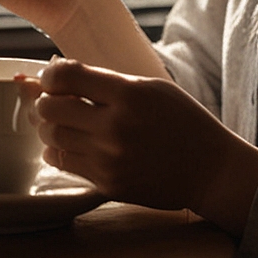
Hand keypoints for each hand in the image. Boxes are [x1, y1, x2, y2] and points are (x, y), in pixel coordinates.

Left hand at [29, 58, 257, 236]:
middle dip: (46, 101)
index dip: (50, 75)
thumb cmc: (182, 122)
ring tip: (62, 123)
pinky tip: (69, 144)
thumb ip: (107, 81)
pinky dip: (57, 151)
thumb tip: (59, 74)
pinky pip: (63, 163)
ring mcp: (110, 158)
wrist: (211, 170)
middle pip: (50, 108)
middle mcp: (115, 126)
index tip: (52, 78)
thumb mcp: (151, 88)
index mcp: (129, 94)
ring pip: (52, 136)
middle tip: (54, 101)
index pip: (66, 76)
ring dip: (49, 126)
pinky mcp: (108, 183)